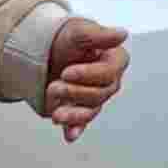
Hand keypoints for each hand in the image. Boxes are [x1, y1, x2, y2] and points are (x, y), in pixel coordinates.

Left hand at [42, 15, 129, 139]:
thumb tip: (122, 34)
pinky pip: (81, 124)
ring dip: (73, 113)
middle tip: (53, 86)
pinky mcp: (80, 110)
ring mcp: (94, 97)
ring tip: (55, 111)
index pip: (110, 72)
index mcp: (114, 59)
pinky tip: (69, 136)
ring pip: (91, 111)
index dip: (89, 74)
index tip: (67, 72)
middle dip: (75, 92)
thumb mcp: (79, 31)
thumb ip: (100, 35)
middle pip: (100, 93)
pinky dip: (76, 130)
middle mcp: (108, 80)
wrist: (44, 53)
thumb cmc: (66, 39)